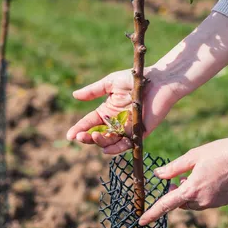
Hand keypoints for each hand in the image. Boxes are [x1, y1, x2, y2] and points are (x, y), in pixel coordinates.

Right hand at [66, 68, 183, 153]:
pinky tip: (106, 149)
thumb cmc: (134, 78)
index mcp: (107, 110)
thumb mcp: (110, 83)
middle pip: (97, 135)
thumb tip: (74, 95)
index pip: (90, 122)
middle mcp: (115, 122)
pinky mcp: (139, 132)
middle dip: (87, 138)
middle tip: (79, 137)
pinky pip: (126, 144)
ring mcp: (126, 128)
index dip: (79, 129)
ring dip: (100, 142)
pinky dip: (116, 148)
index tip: (70, 135)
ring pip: (109, 142)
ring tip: (93, 136)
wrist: (158, 80)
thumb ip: (93, 91)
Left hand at [139, 137, 227, 224]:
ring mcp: (215, 202)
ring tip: (193, 175)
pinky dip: (202, 193)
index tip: (140, 222)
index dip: (152, 213)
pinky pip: (207, 200)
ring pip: (194, 203)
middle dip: (175, 193)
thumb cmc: (219, 152)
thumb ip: (173, 168)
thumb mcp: (192, 156)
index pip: (166, 205)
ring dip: (188, 193)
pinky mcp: (225, 201)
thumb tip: (158, 175)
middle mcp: (202, 201)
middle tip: (177, 179)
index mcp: (191, 190)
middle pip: (180, 203)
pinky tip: (208, 177)